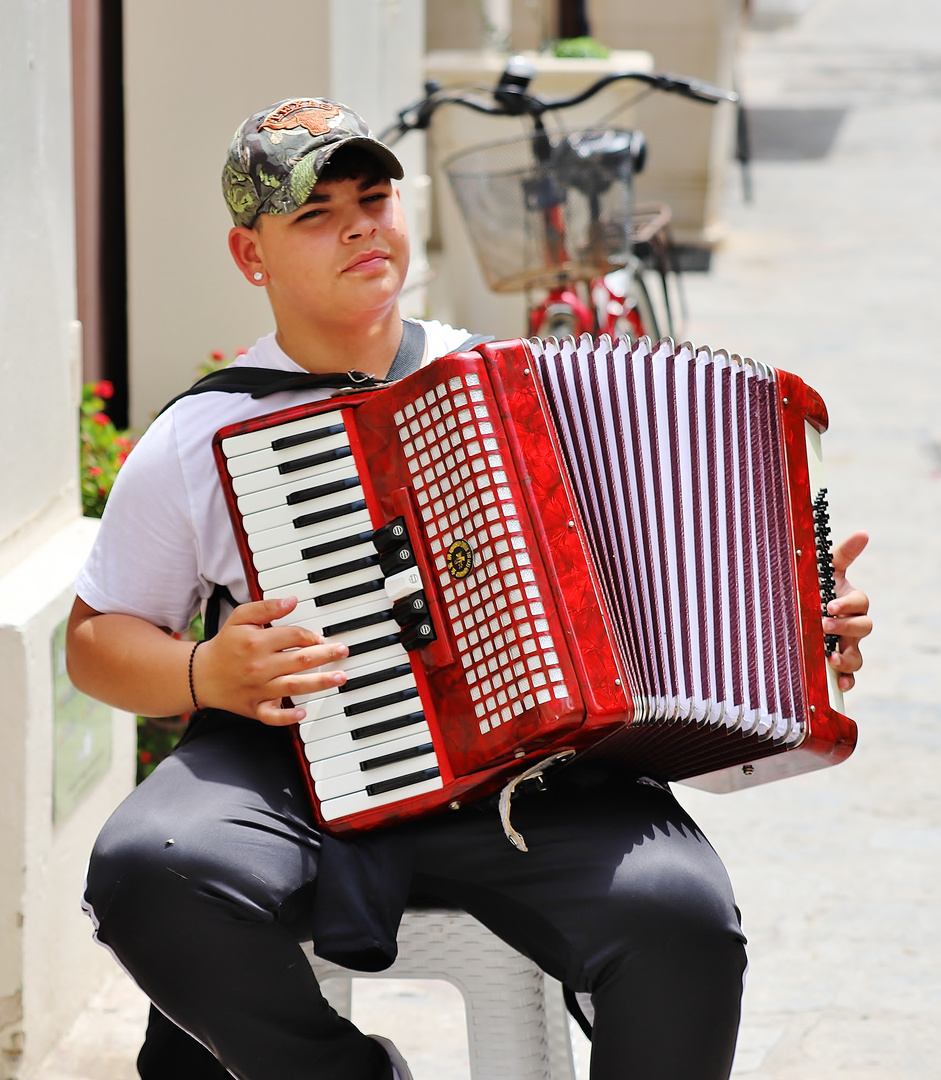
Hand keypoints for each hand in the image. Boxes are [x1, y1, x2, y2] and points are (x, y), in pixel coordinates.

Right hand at [193, 596, 347, 724]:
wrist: (201, 674)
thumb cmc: (226, 644)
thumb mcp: (240, 618)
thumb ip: (266, 607)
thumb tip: (291, 601)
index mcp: (257, 642)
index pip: (293, 636)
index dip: (311, 636)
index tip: (321, 637)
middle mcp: (260, 666)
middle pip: (300, 660)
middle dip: (326, 655)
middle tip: (343, 651)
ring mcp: (258, 689)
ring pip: (294, 686)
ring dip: (320, 682)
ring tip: (340, 677)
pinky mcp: (255, 707)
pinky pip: (272, 716)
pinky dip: (286, 716)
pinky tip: (302, 712)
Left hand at [824, 531, 871, 692]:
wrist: (794, 610)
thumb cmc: (813, 588)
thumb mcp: (824, 570)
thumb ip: (842, 554)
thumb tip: (864, 533)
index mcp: (849, 603)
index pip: (860, 603)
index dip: (848, 605)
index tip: (829, 605)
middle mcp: (850, 626)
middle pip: (863, 628)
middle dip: (844, 627)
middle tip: (823, 624)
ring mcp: (845, 646)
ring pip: (857, 655)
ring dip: (847, 658)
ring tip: (831, 658)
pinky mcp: (836, 664)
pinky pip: (848, 677)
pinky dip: (846, 681)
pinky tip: (838, 685)